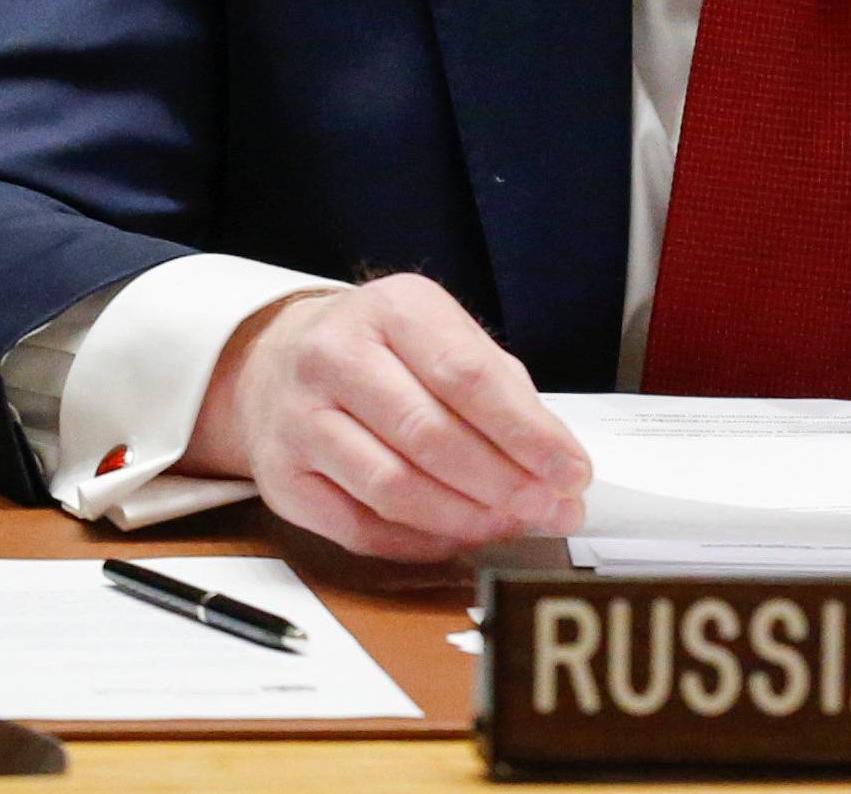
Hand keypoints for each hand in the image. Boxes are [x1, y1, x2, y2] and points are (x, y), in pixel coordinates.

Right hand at [181, 274, 590, 560]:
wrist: (278, 359)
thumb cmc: (385, 349)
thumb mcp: (444, 334)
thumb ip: (501, 388)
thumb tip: (555, 461)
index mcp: (392, 308)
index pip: (467, 375)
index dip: (526, 431)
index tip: (572, 470)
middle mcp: (335, 357)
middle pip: (430, 435)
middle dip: (503, 483)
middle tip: (551, 510)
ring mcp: (299, 420)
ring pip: (393, 488)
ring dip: (466, 518)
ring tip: (512, 526)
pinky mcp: (281, 480)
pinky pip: (360, 527)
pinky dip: (419, 542)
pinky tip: (459, 538)